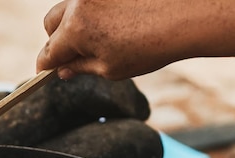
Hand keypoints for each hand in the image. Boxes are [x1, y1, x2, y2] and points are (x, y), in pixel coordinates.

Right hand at [36, 0, 234, 82]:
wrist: (190, 14)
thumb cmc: (152, 46)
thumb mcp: (112, 68)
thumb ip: (81, 68)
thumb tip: (63, 70)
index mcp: (75, 30)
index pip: (46, 52)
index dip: (45, 67)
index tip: (47, 73)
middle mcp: (78, 4)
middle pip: (50, 24)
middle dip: (57, 41)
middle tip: (75, 56)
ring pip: (69, 8)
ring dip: (74, 24)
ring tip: (102, 37)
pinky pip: (89, 0)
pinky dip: (94, 12)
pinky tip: (117, 21)